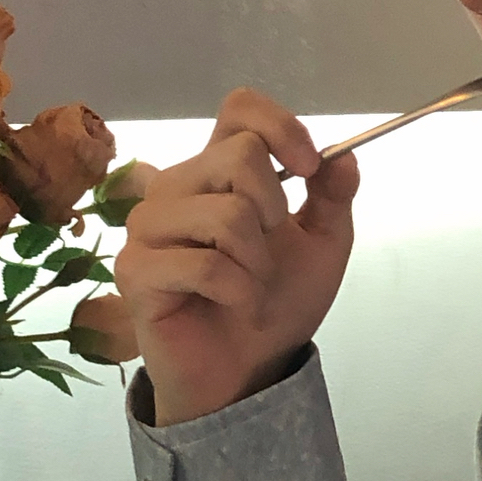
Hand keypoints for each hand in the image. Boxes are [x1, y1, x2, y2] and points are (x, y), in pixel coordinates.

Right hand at [113, 91, 360, 426]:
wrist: (249, 371)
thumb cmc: (277, 303)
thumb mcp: (323, 246)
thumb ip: (333, 197)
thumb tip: (345, 158)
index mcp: (217, 169)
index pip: (239, 109)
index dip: (280, 128)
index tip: (309, 169)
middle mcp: (175, 186)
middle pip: (238, 155)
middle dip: (275, 211)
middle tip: (269, 252)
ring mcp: (149, 227)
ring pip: (226, 214)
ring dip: (258, 262)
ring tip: (251, 285)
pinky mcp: (136, 271)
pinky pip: (206, 265)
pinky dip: (239, 292)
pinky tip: (234, 305)